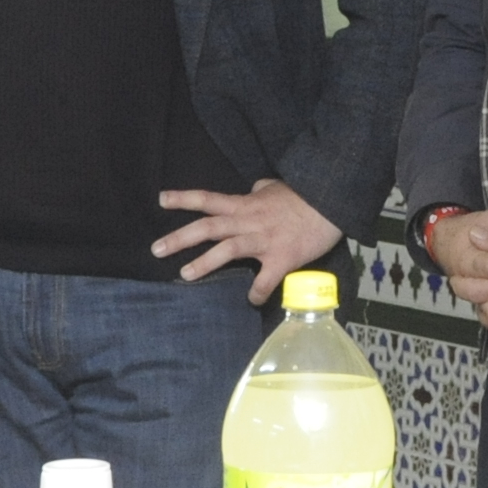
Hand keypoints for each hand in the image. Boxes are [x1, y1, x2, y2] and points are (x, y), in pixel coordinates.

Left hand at [157, 178, 344, 304]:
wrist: (331, 203)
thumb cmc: (303, 196)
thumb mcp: (276, 187)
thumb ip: (259, 190)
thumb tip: (252, 189)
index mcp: (245, 204)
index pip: (209, 199)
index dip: (184, 199)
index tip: (161, 200)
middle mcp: (248, 221)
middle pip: (209, 227)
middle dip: (180, 237)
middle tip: (156, 248)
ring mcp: (264, 240)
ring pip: (228, 249)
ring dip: (204, 263)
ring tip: (185, 274)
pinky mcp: (282, 258)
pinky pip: (265, 279)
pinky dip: (256, 291)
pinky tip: (250, 300)